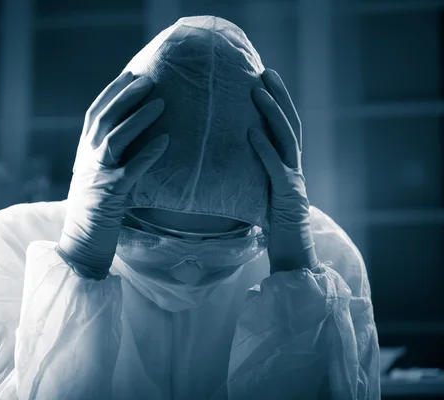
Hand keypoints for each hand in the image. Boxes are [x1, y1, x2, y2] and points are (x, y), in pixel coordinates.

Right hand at [57, 71, 169, 279]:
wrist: (81, 242)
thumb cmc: (95, 210)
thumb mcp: (96, 176)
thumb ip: (108, 156)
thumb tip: (132, 134)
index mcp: (84, 152)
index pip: (94, 113)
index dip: (112, 92)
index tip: (131, 74)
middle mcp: (87, 159)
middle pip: (104, 119)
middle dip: (125, 96)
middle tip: (148, 80)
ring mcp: (97, 175)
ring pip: (114, 138)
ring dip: (138, 119)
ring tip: (160, 103)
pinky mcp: (110, 194)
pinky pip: (131, 170)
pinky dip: (148, 154)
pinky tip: (164, 141)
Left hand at [249, 69, 318, 273]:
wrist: (290, 253)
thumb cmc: (272, 224)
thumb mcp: (260, 191)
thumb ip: (252, 172)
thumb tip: (228, 155)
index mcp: (287, 165)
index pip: (285, 126)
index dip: (278, 102)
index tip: (265, 79)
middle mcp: (295, 167)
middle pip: (289, 124)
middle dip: (279, 96)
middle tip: (266, 72)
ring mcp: (294, 179)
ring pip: (287, 139)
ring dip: (273, 114)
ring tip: (258, 93)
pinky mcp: (288, 194)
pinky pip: (275, 167)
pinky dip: (264, 149)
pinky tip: (251, 133)